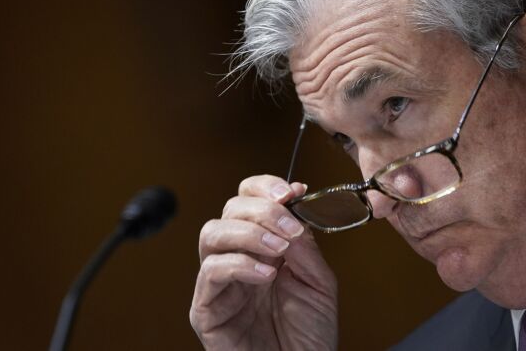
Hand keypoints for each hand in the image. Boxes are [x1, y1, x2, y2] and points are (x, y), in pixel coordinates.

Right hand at [190, 175, 337, 349]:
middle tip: (290, 226)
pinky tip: (266, 274)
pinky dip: (240, 264)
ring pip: (212, 233)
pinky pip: (211, 272)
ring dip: (249, 233)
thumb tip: (295, 205)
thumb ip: (305, 244)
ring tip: (279, 249)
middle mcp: (237, 258)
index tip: (291, 193)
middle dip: (262, 210)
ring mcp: (219, 282)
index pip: (248, 200)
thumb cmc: (309, 336)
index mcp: (262, 246)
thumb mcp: (319, 282)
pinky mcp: (206, 309)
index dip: (264, 188)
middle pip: (229, 209)